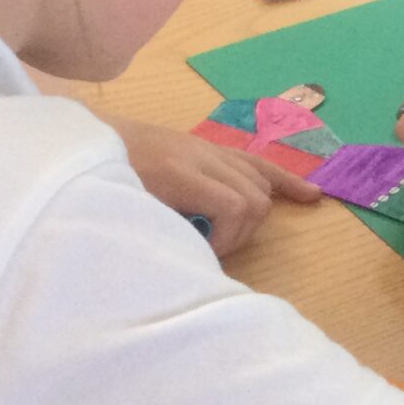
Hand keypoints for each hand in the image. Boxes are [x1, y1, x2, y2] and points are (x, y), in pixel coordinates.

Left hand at [108, 114, 320, 257]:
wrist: (91, 141)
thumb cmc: (103, 185)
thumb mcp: (130, 214)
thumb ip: (167, 234)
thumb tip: (198, 263)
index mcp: (180, 173)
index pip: (234, 206)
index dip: (228, 240)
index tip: (203, 254)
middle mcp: (202, 156)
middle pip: (254, 196)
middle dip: (241, 232)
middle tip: (212, 247)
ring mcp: (210, 149)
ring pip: (259, 183)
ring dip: (254, 215)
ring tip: (232, 235)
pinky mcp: (212, 149)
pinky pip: (258, 163)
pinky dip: (285, 180)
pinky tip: (312, 194)